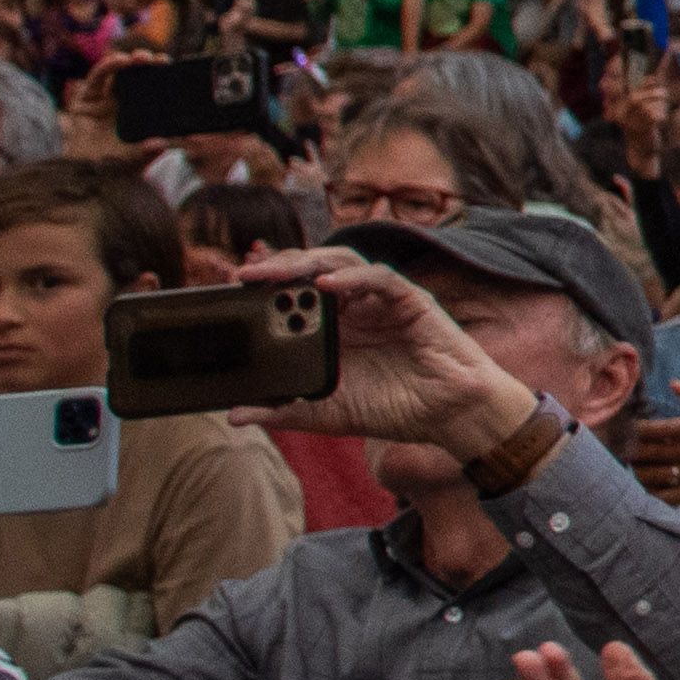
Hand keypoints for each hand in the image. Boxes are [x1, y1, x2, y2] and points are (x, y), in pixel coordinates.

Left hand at [232, 245, 541, 454]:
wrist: (448, 416)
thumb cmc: (394, 409)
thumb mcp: (327, 413)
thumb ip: (284, 411)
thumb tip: (234, 415)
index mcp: (333, 328)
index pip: (293, 292)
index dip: (264, 285)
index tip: (231, 289)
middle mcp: (354, 307)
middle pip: (310, 269)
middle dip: (276, 268)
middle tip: (243, 276)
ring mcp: (381, 300)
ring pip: (340, 263)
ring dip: (305, 264)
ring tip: (274, 275)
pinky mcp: (410, 300)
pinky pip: (379, 278)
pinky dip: (352, 278)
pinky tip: (327, 287)